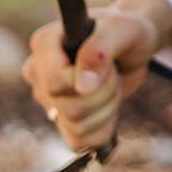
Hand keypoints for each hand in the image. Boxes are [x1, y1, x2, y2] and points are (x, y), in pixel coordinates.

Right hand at [22, 0, 171, 151]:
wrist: (133, 49)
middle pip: (69, 108)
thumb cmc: (125, 33)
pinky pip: (79, 141)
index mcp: (44, 45)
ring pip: (75, 126)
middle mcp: (38, 73)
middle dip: (104, 94)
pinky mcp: (60, 121)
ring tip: (111, 86)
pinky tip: (107, 107)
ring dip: (107, 109)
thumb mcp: (121, 30)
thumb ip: (99, 50)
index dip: (89, 80)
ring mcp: (46, 100)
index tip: (108, 62)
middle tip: (113, 72)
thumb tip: (83, 86)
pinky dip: (103, 128)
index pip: (56, 82)